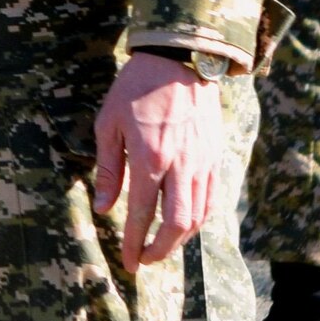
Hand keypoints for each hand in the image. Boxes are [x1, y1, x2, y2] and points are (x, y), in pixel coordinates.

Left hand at [93, 50, 224, 267]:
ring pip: (198, 216)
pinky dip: (198, 218)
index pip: (143, 215)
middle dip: (161, 250)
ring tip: (162, 247)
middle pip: (177, 225)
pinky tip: (183, 224)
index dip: (135, 244)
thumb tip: (105, 208)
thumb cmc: (135, 89)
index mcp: (150, 159)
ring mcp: (202, 162)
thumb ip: (108, 169)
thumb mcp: (109, 124)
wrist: (180, 58)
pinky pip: (211, 198)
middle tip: (145, 261)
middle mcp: (181, 166)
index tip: (128, 262)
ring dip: (180, 239)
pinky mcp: (215, 156)